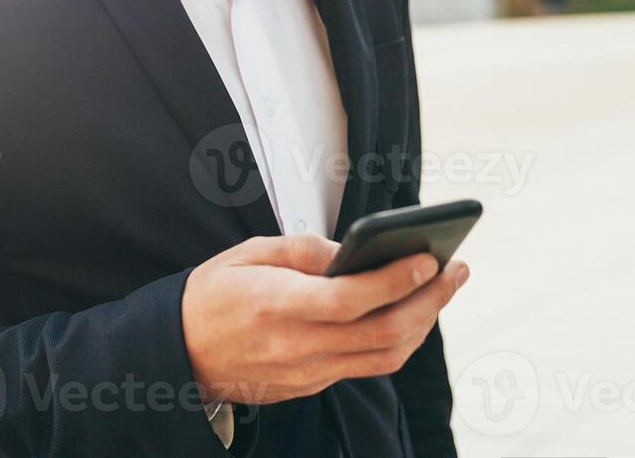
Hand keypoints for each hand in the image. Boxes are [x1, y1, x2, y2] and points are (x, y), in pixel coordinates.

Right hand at [180, 233, 468, 404]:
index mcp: (278, 307)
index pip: (351, 299)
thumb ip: (302, 249)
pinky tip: (410, 312)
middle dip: (428, 301)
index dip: (396, 279)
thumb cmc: (212, 296)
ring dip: (423, 323)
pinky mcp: (311, 385)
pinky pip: (367, 366)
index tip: (428, 258)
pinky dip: (397, 339)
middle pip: (382, 333)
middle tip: (456, 270)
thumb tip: (352, 250)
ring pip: (384, 356)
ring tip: (443, 289)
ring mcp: (307, 372)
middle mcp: (297, 346)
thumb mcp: (248, 253)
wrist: (179, 353)